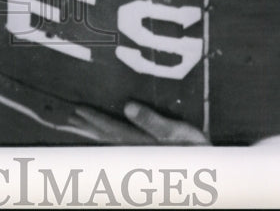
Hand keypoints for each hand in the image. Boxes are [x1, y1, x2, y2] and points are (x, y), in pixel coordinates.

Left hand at [68, 102, 208, 144]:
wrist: (211, 173)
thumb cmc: (197, 150)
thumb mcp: (179, 133)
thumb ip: (153, 121)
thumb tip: (128, 106)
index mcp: (140, 142)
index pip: (110, 129)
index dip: (94, 118)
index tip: (77, 109)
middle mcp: (135, 151)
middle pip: (105, 138)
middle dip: (87, 127)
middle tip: (68, 118)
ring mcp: (139, 156)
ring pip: (109, 144)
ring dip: (93, 134)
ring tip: (77, 125)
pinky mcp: (145, 157)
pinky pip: (118, 147)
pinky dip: (106, 140)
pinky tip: (102, 137)